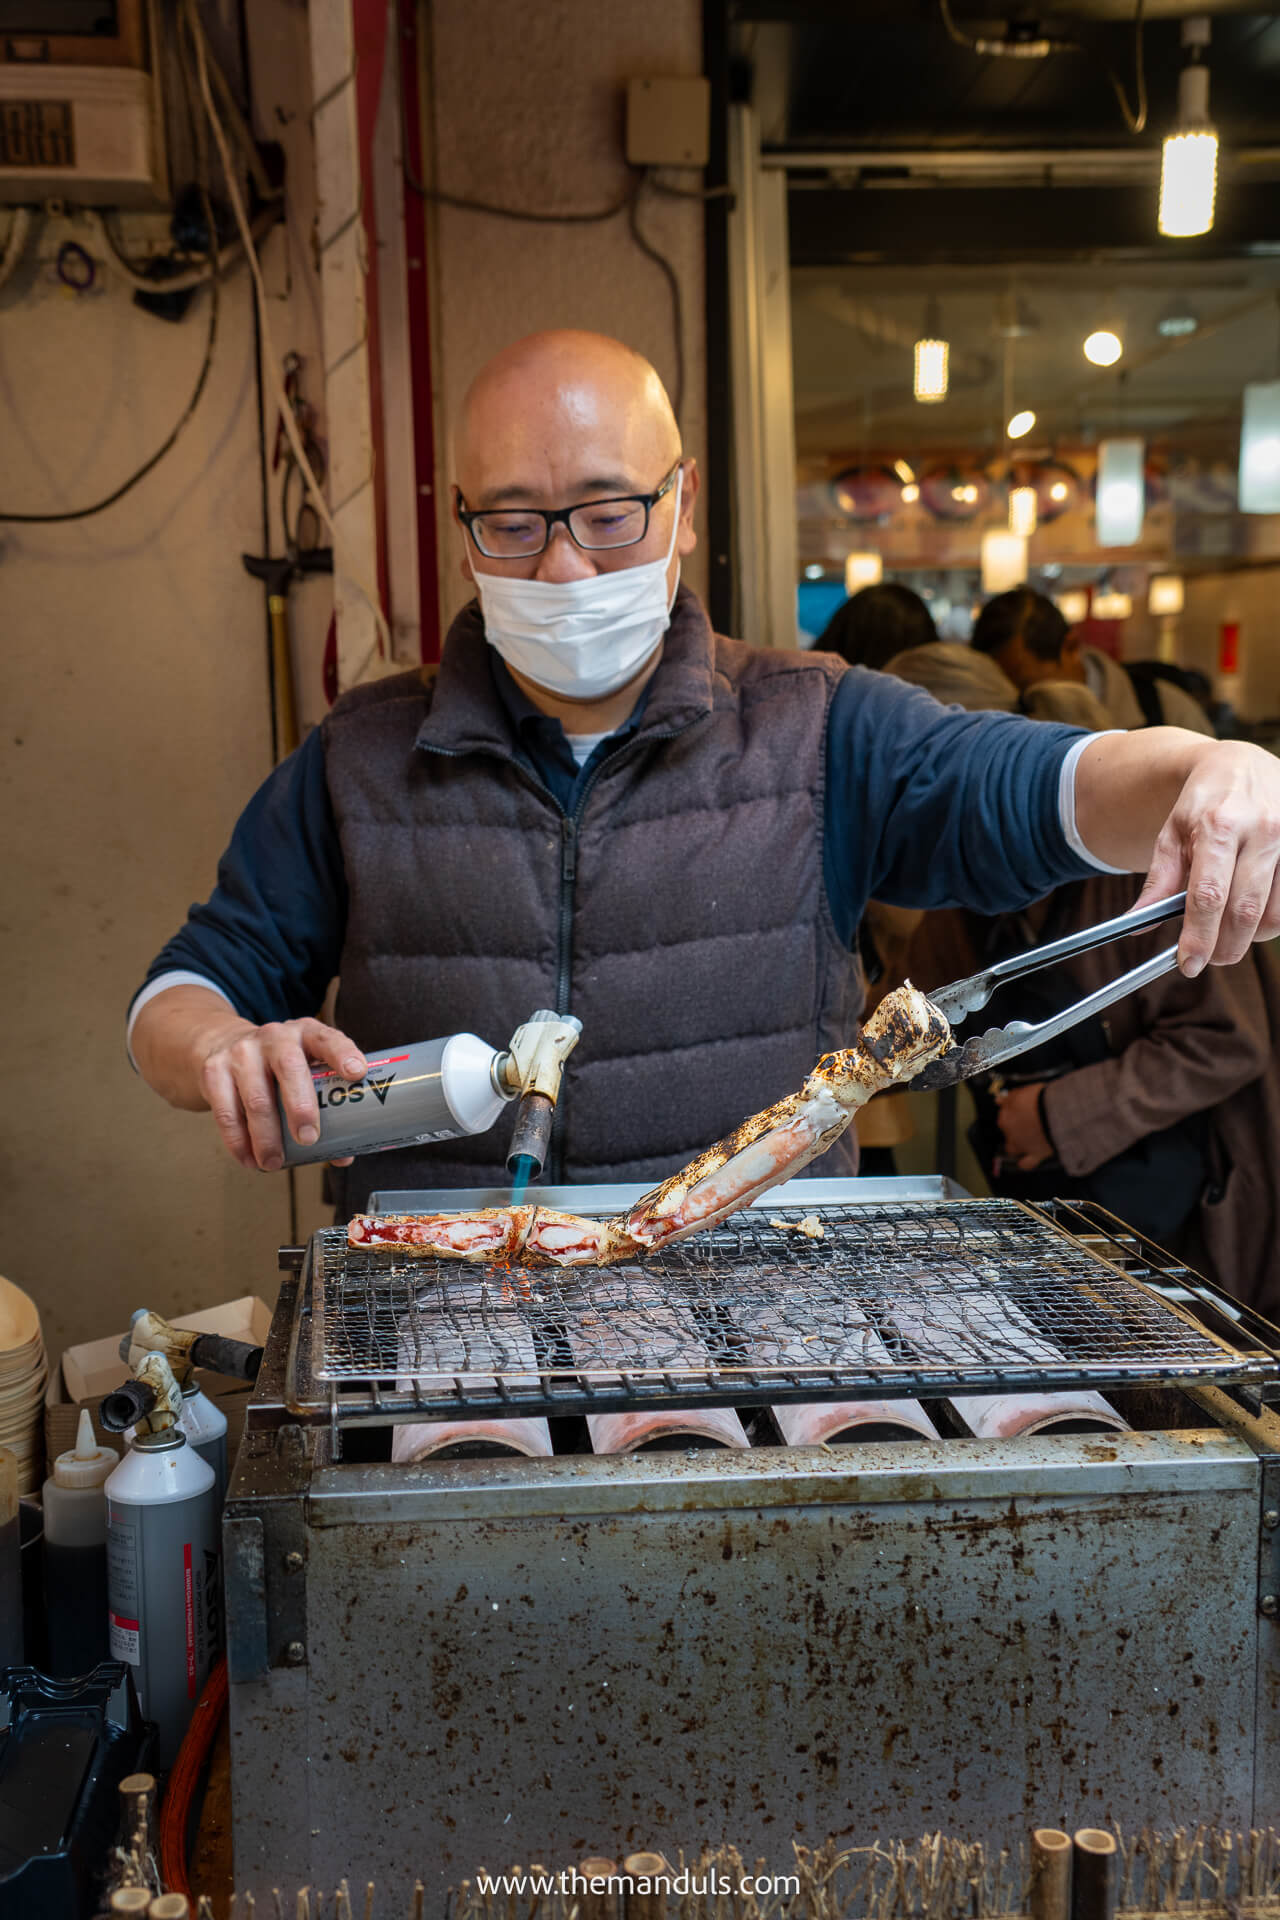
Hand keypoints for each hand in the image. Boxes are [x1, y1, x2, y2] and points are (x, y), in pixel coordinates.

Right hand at [195, 1016, 366, 1172]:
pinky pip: (227, 1111)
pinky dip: (238, 1141)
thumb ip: (325, 1104)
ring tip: (274, 1162)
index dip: (343, 1054)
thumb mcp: (304, 1068)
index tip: (357, 1074)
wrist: (223, 1042)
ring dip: (267, 1136)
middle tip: (309, 1139)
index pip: (327, 1038)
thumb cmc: (278, 1064)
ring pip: (256, 1097)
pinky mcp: (214, 1070)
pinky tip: (248, 1158)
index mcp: (306, 1033)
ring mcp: (242, 1052)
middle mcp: (275, 1037)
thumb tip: (343, 1154)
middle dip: (301, 1107)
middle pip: (289, 1068)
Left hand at [995, 1082, 1053, 1171]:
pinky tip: (1026, 1162)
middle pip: (1007, 1130)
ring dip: (1016, 1145)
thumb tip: (999, 1100)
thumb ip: (1010, 1097)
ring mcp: (1021, 1144)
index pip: (1004, 1113)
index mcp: (1006, 1115)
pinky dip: (1026, 1163)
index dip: (1013, 1112)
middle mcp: (1010, 1131)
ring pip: (1012, 1148)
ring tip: (1025, 1142)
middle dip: (1014, 1128)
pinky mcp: (1034, 1154)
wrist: (1057, 1113)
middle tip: (1027, 1123)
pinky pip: (1026, 1163)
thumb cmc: (1042, 1100)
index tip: (1019, 1110)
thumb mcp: (1023, 1091)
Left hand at [1135, 741, 1279, 973]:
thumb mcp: (1172, 832)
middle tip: (1208, 960)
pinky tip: (1253, 917)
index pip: (1209, 895)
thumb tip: (1139, 922)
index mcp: (1219, 826)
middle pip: (1244, 910)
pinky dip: (1271, 921)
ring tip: (1229, 936)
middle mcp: (1261, 832)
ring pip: (1275, 914)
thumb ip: (1160, 880)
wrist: (1242, 765)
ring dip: (1250, 938)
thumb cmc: (1204, 801)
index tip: (1188, 963)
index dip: (1199, 936)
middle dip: (1224, 946)